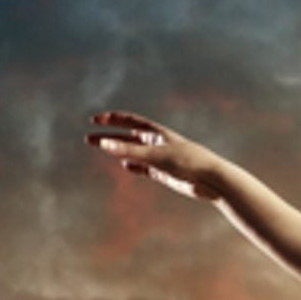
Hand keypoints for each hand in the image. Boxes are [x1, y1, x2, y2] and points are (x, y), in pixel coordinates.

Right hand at [85, 112, 229, 199]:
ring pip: (134, 152)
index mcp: (156, 132)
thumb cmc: (188, 162)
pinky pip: (145, 168)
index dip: (111, 119)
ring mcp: (160, 158)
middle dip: (108, 137)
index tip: (94, 120)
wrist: (212, 180)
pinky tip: (125, 167)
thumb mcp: (155, 155)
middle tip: (89, 139)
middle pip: (127, 138)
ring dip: (118, 151)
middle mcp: (157, 143)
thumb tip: (105, 144)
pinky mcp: (165, 173)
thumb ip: (129, 151)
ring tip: (102, 149)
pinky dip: (135, 166)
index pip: (129, 121)